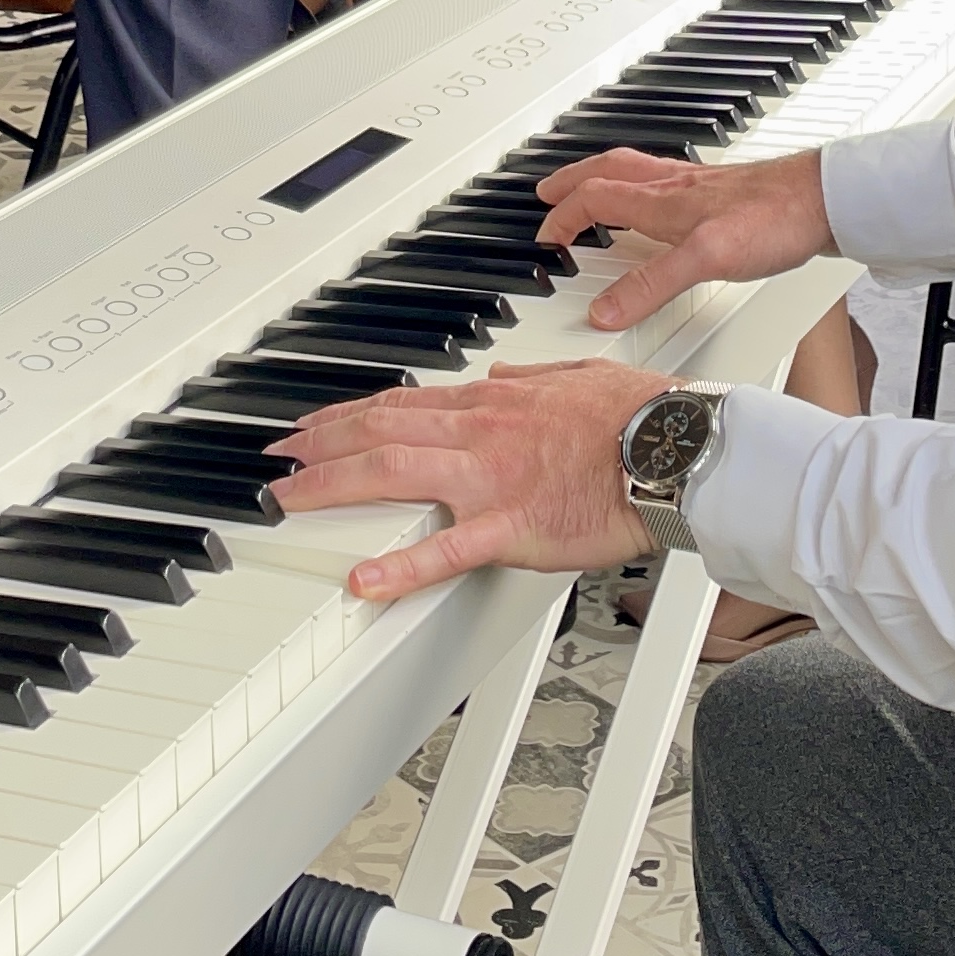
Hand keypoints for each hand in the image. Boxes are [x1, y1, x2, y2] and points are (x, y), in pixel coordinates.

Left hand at [269, 359, 663, 595]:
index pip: (403, 403)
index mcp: (495, 402)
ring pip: (393, 472)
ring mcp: (492, 478)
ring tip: (287, 500)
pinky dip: (400, 567)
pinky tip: (362, 582)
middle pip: (379, 430)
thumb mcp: (580, 375)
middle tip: (275, 459)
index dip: (349, 414)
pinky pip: (447, 549)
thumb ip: (533, 377)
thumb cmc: (643, 413)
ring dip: (331, 484)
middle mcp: (481, 432)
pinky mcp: (514, 526)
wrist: (678, 446)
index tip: (314, 425)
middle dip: (318, 444)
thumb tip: (500, 373)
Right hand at [533, 143, 834, 328]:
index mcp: (661, 200)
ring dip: (603, 177)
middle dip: (572, 180)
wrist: (824, 201)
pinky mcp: (722, 194)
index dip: (564, 216)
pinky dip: (644, 189)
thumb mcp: (705, 260)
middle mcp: (674, 186)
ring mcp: (698, 187)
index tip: (546, 237)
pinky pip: (665, 182)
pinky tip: (661, 205)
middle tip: (548, 190)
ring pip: (635, 172)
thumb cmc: (772, 219)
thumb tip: (604, 310)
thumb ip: (652, 284)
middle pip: (608, 171)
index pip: (595, 198)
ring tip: (591, 189)